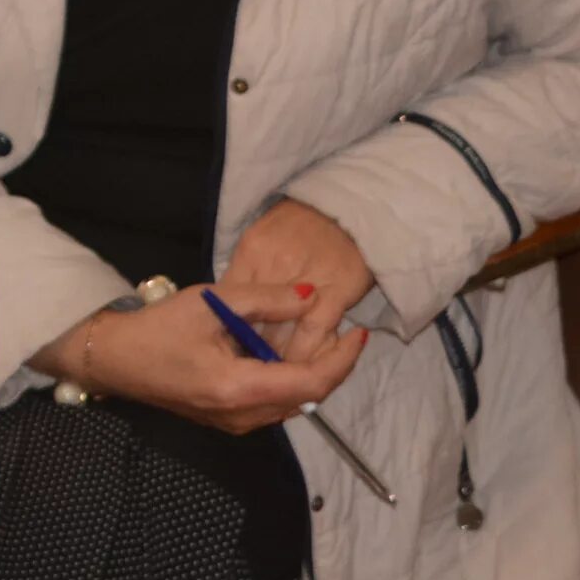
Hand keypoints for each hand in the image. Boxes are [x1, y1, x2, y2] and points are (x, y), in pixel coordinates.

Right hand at [32, 280, 367, 433]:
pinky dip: (289, 379)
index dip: (343, 359)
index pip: (312, 382)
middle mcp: (243, 416)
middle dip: (332, 364)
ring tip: (320, 337)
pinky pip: (272, 403)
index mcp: (239, 389)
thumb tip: (312, 295)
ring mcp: (234, 422)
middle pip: (308, 397)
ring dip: (311, 372)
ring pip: (292, 402)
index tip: (359, 331)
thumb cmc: (156, 329)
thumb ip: (266, 299)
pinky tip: (283, 352)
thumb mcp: (211, 303)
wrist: (112, 359)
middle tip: (343, 329)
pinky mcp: (226, 419)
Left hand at [221, 199, 376, 364]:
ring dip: (281, 356)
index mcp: (252, 251)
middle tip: (251, 371)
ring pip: (285, 330)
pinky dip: (310, 350)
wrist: (350, 206)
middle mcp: (275, 264)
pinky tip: (307, 362)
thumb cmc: (300, 226)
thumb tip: (232, 318)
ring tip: (278, 373)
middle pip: (255, 318)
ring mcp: (308, 276)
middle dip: (253, 349)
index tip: (229, 353)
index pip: (231, 300)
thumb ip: (245, 278)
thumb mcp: (261, 242)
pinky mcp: (339, 287)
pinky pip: (318, 329)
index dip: (231, 331)